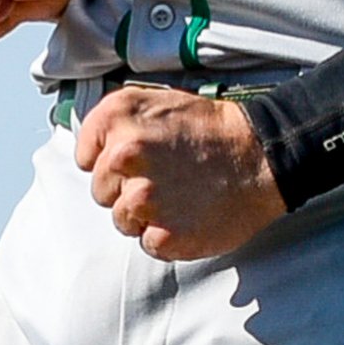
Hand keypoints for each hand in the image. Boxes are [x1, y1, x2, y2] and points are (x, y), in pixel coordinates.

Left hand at [74, 87, 285, 260]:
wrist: (258, 156)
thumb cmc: (210, 130)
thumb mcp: (159, 101)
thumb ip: (120, 120)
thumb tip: (94, 143)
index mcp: (120, 115)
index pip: (85, 154)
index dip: (107, 160)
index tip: (135, 159)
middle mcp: (125, 153)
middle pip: (100, 189)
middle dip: (125, 187)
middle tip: (163, 176)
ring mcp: (143, 196)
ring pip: (121, 219)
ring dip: (144, 214)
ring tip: (178, 194)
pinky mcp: (162, 234)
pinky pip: (147, 242)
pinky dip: (165, 235)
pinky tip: (187, 213)